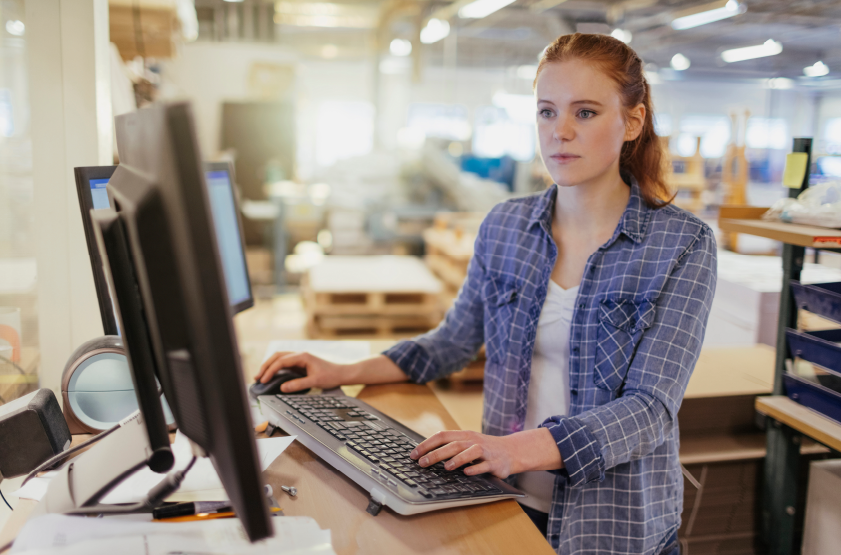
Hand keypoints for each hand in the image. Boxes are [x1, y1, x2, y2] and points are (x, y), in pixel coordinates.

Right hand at [254, 351, 345, 392]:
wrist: (341, 373)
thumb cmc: (331, 375)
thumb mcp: (315, 381)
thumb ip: (298, 385)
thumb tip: (282, 388)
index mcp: (302, 356)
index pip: (281, 361)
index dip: (270, 370)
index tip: (263, 379)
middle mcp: (299, 355)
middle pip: (277, 356)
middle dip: (266, 366)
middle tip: (257, 377)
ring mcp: (299, 358)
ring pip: (280, 358)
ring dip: (270, 366)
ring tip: (261, 376)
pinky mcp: (300, 363)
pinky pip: (285, 363)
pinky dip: (276, 368)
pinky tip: (271, 375)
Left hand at [409, 428, 562, 478]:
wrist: (511, 451)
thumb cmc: (484, 449)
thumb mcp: (467, 443)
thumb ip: (450, 446)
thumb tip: (425, 454)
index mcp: (464, 435)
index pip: (442, 436)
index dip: (426, 444)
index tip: (413, 454)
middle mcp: (473, 441)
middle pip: (453, 445)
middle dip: (436, 453)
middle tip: (422, 462)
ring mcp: (485, 451)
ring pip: (469, 452)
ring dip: (457, 459)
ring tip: (446, 467)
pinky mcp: (495, 463)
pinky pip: (484, 465)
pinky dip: (476, 468)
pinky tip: (467, 472)